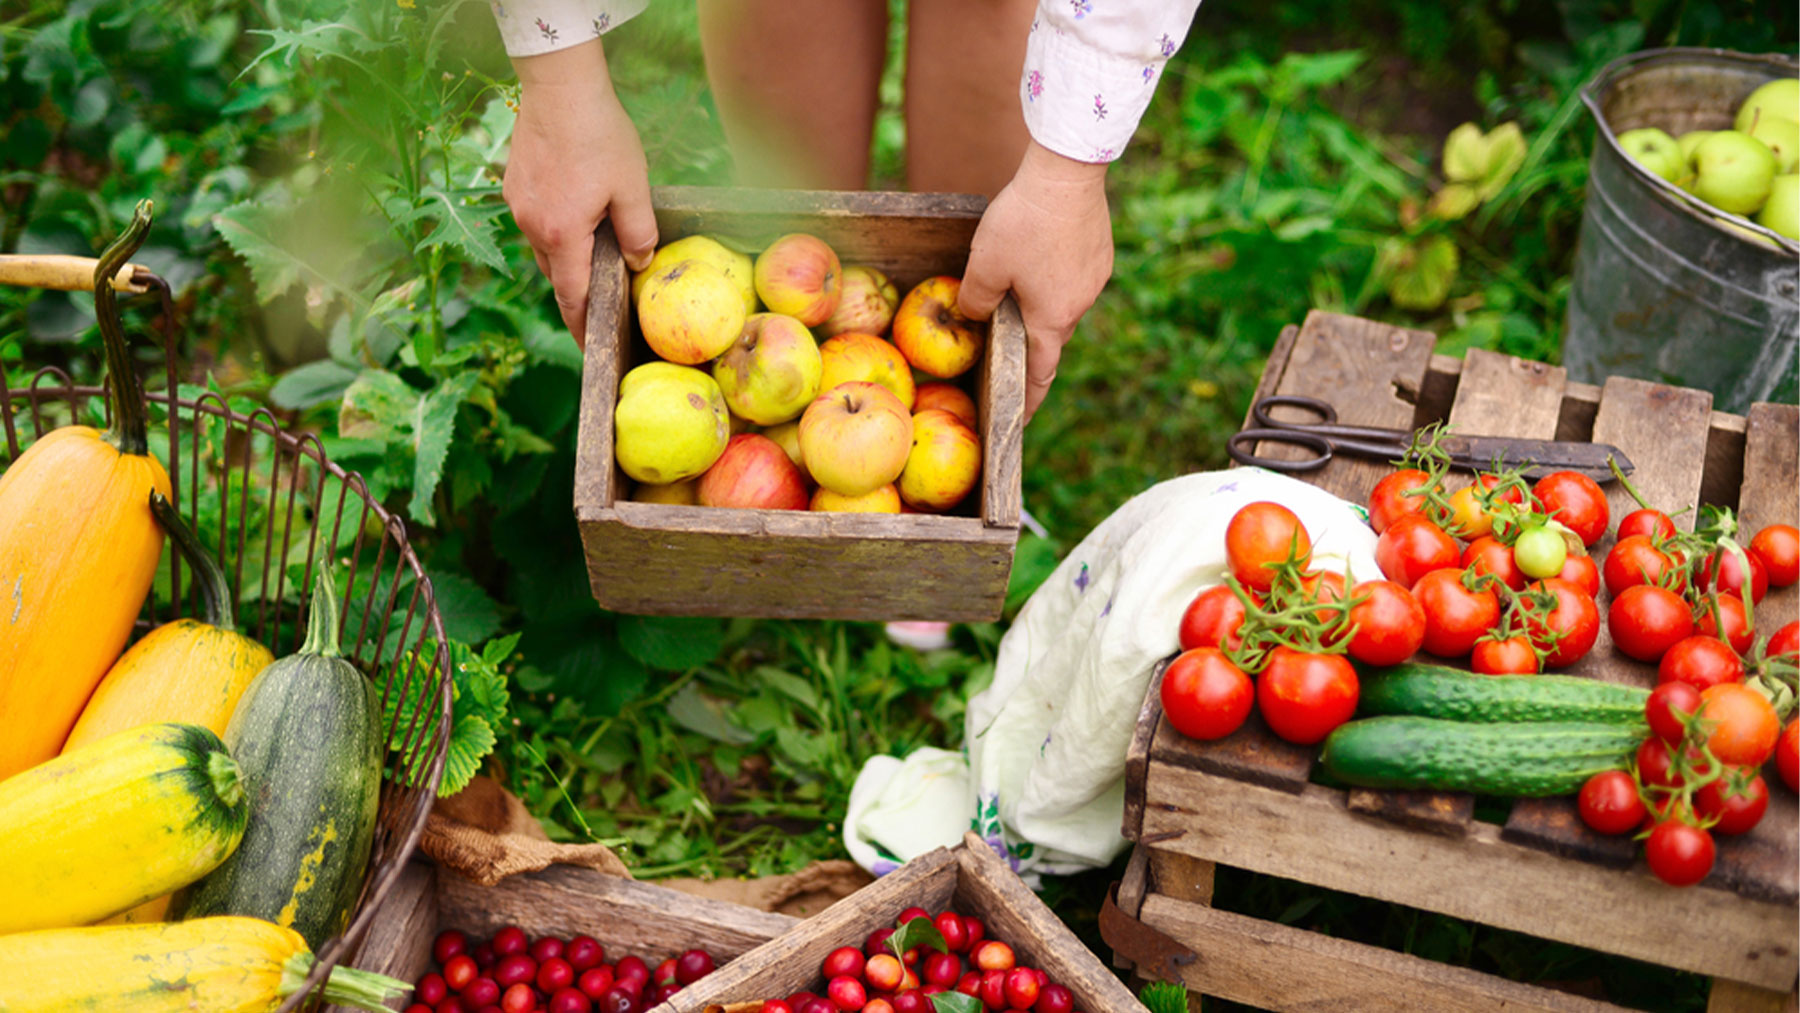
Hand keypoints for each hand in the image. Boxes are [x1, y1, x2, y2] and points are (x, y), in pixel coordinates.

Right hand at [503, 39, 657, 344]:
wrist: (559, 86)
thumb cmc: (599, 134)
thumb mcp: (633, 187)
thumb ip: (638, 231)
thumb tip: (640, 262)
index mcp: (562, 234)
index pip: (573, 297)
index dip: (583, 326)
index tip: (591, 348)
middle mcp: (532, 225)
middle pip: (557, 275)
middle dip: (577, 294)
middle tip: (602, 306)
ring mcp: (519, 204)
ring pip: (546, 248)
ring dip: (567, 258)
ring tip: (592, 258)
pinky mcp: (514, 184)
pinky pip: (536, 220)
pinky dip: (556, 229)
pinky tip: (576, 215)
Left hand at [956, 140, 1112, 422]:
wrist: (1067, 172)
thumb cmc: (1023, 223)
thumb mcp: (984, 266)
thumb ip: (975, 300)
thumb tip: (974, 316)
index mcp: (1051, 320)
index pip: (1039, 374)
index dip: (1028, 400)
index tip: (1020, 420)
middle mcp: (1079, 306)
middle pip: (1050, 338)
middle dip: (1029, 345)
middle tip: (1006, 345)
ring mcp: (1094, 279)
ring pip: (1061, 306)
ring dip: (1040, 307)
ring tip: (1016, 290)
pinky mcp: (1099, 254)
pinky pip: (1072, 279)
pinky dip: (1053, 280)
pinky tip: (1037, 256)